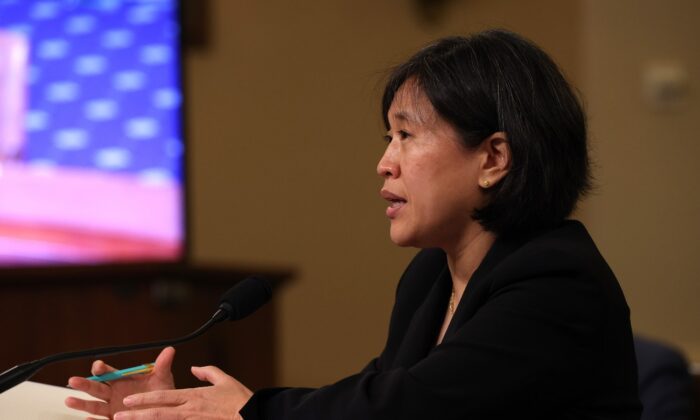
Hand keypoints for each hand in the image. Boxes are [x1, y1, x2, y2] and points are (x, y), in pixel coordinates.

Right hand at [65, 346, 175, 418]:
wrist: (165, 412)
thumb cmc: (161, 394)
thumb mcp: (163, 379)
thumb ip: (163, 366)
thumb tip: (170, 350)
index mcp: (122, 380)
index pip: (108, 372)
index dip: (101, 368)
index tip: (98, 367)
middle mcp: (114, 394)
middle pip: (96, 388)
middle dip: (84, 384)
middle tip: (72, 380)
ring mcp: (112, 409)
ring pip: (94, 406)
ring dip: (81, 403)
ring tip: (68, 400)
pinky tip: (85, 419)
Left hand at [113, 365, 252, 419]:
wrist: (252, 415)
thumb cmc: (240, 399)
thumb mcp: (224, 379)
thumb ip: (207, 371)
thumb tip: (194, 367)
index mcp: (194, 395)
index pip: (163, 396)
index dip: (144, 398)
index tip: (128, 401)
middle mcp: (190, 410)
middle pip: (157, 413)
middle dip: (136, 415)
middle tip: (118, 416)